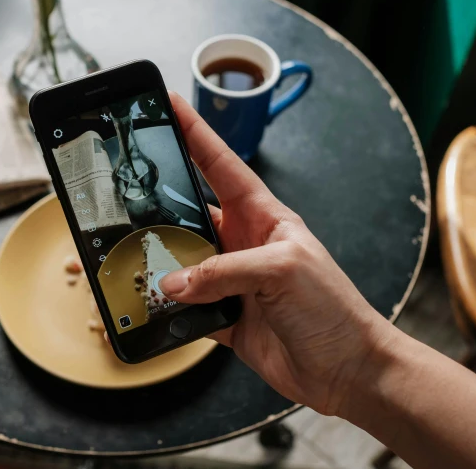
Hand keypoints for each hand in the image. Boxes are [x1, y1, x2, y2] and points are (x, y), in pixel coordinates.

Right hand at [161, 92, 396, 415]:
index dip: (196, 134)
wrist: (347, 369)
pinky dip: (168, 308)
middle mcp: (244, 244)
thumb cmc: (333, 308)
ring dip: (161, 262)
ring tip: (133, 255)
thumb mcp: (282, 270)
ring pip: (183, 262)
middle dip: (163, 201)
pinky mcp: (226, 317)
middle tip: (129, 187)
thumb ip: (223, 271)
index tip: (170, 106)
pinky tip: (153, 305)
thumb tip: (175, 282)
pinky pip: (187, 308)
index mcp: (264, 217)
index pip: (222, 166)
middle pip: (193, 213)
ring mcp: (233, 281)